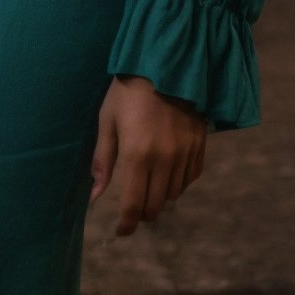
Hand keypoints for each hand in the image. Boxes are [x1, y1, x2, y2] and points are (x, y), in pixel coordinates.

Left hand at [89, 75, 206, 235]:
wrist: (166, 62)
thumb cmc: (128, 90)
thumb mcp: (108, 120)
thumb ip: (102, 160)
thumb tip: (94, 196)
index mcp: (138, 154)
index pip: (134, 204)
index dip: (127, 224)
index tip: (121, 232)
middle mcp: (165, 158)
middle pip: (156, 205)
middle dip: (143, 213)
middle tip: (133, 208)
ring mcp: (185, 152)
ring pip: (174, 194)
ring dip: (160, 197)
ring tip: (148, 186)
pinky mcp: (199, 144)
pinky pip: (191, 177)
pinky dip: (178, 183)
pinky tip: (167, 173)